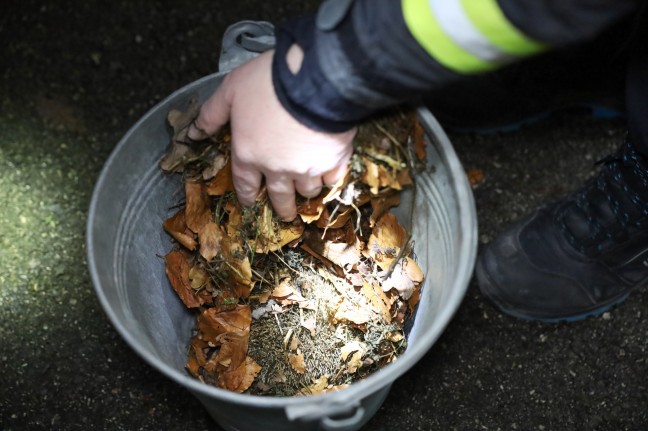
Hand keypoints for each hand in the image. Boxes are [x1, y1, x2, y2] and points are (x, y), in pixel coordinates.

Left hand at [188, 48, 355, 220]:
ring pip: (307, 190)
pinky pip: (332, 179)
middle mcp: (277, 169)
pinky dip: (330, 179)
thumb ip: (212, 114)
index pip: (245, 184)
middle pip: (279, 197)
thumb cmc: (267, 83)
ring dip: (306, 191)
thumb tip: (193, 133)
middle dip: (281, 207)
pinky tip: (330, 175)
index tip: (250, 203)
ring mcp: (307, 168)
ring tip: (308, 191)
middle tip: (284, 214)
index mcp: (249, 154)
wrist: (312, 80)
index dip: (247, 195)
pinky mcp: (334, 161)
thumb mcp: (231, 90)